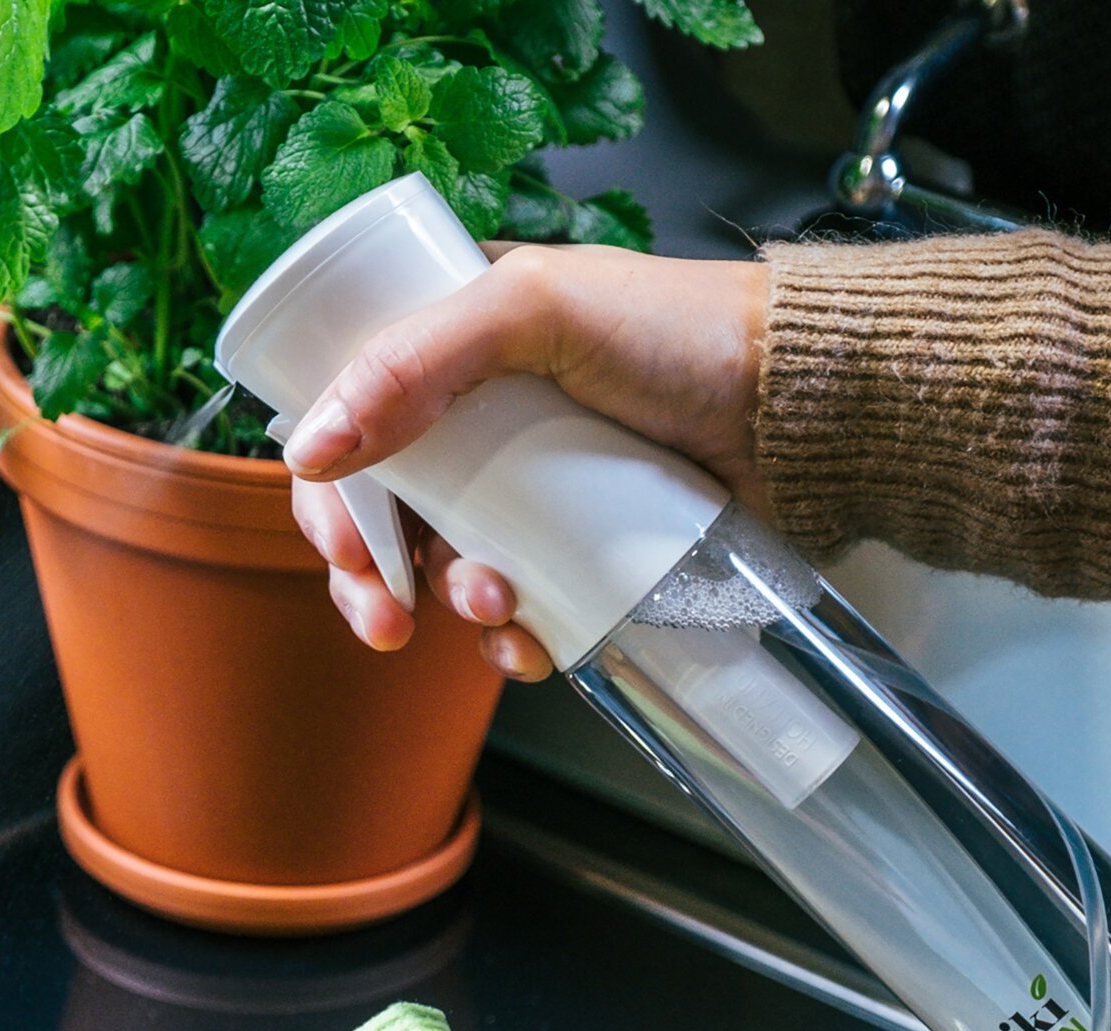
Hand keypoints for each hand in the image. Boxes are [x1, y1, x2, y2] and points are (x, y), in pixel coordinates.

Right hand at [287, 246, 769, 680]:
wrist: (801, 408)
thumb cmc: (683, 332)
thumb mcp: (536, 309)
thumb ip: (413, 362)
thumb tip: (310, 449)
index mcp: (456, 350)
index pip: (353, 428)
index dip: (331, 496)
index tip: (347, 544)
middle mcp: (484, 426)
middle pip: (388, 517)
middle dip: (374, 580)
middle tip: (386, 618)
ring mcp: (534, 497)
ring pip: (449, 574)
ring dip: (457, 606)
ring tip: (501, 602)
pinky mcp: (582, 556)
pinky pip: (520, 615)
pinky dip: (512, 640)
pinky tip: (531, 641)